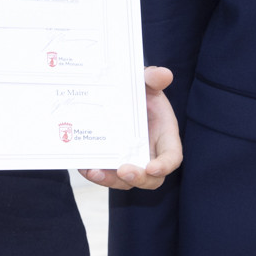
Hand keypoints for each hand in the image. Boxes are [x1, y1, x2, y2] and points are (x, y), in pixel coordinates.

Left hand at [79, 66, 182, 190]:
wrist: (120, 94)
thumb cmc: (140, 91)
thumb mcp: (146, 81)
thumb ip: (153, 78)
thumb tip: (163, 74)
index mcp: (165, 137)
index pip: (171, 157)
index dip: (164, 166)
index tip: (152, 168)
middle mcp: (150, 154)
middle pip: (150, 178)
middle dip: (137, 178)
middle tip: (122, 171)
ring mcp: (131, 160)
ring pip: (125, 181)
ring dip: (110, 180)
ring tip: (94, 171)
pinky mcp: (112, 162)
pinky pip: (106, 174)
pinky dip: (95, 173)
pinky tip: (83, 165)